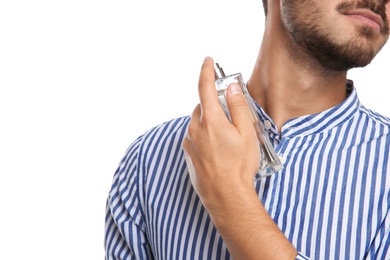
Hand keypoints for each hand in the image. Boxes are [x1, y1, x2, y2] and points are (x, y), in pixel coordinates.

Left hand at [182, 57, 297, 259]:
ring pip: (198, 123)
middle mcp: (195, 128)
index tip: (208, 61)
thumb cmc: (239, 166)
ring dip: (210, 122)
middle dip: (215, 105)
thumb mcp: (246, 133)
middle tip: (231, 114)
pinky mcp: (189, 155)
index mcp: (210, 119)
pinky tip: (218, 150)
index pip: (205, 87)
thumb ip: (238, 106)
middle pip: (203, 106)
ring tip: (228, 139)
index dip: (206, 71)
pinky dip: (204, 136)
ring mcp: (190, 142)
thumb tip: (232, 88)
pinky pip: (195, 137)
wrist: (226, 196)